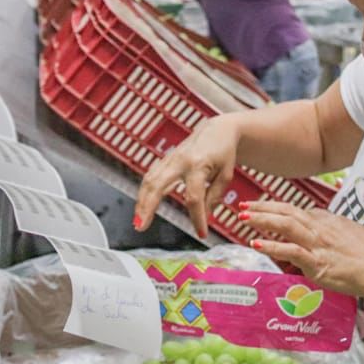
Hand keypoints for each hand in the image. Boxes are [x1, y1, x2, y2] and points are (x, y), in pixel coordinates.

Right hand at [134, 116, 239, 237]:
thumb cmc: (224, 153)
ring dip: (141, 202)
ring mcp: (170, 159)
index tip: (202, 234)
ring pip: (150, 180)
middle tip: (141, 226)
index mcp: (198, 164)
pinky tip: (141, 208)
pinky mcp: (165, 160)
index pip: (193, 197)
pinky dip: (144, 193)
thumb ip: (213, 196)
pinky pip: (151, 176)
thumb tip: (204, 217)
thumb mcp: (225, 175)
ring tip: (138, 222)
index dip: (197, 218)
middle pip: (158, 185)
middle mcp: (180, 161)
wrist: (217, 130)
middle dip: (148, 206)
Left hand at [239, 200, 363, 295]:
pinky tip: (257, 243)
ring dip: (262, 220)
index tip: (259, 206)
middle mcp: (320, 228)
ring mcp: (318, 244)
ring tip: (243, 218)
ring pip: (285, 225)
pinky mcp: (317, 262)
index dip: (274, 207)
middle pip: (286, 212)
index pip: (295, 210)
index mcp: (327, 220)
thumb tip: (318, 226)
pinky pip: (291, 250)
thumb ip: (331, 229)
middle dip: (262, 208)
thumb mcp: (350, 232)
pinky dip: (272, 245)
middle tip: (242, 206)